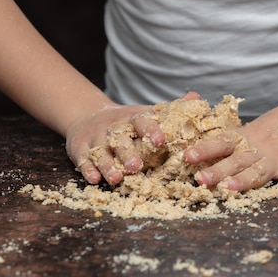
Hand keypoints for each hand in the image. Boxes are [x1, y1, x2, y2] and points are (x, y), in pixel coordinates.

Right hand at [65, 92, 199, 184]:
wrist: (88, 116)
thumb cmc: (127, 121)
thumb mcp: (147, 112)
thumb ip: (172, 108)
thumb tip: (197, 96)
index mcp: (132, 118)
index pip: (142, 121)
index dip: (151, 130)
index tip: (160, 140)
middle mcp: (113, 127)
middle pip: (119, 139)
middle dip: (128, 153)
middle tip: (137, 167)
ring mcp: (95, 138)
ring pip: (100, 152)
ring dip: (107, 165)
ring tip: (116, 178)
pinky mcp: (79, 149)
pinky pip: (83, 160)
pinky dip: (88, 170)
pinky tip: (94, 180)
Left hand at [184, 95, 277, 198]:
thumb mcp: (262, 126)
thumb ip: (244, 141)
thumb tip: (220, 152)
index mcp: (250, 137)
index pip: (222, 142)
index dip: (204, 150)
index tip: (186, 156)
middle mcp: (262, 148)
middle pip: (236, 161)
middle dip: (217, 171)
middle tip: (199, 180)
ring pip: (259, 170)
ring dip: (244, 181)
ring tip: (230, 189)